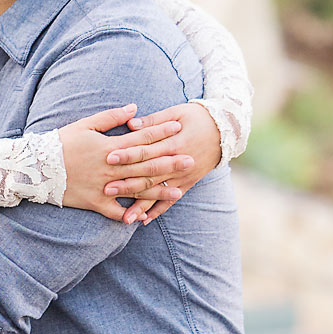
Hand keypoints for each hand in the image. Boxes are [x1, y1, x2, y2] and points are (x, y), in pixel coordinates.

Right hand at [58, 106, 193, 222]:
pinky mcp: (94, 202)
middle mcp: (110, 167)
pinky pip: (114, 211)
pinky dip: (128, 215)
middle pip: (145, 164)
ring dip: (158, 191)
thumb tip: (135, 109)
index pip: (141, 137)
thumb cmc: (60, 142)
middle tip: (190, 160)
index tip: (179, 127)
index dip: (161, 132)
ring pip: (136, 189)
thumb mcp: (84, 124)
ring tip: (178, 191)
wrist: (35, 167)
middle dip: (169, 162)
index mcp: (109, 145)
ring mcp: (103, 186)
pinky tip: (144, 218)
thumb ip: (111, 117)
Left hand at [104, 102, 222, 221]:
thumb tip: (130, 124)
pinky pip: (171, 200)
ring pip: (158, 192)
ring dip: (141, 205)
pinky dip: (158, 211)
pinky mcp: (187, 184)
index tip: (109, 157)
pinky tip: (144, 221)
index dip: (128, 154)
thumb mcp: (176, 112)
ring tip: (125, 217)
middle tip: (107, 189)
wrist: (225, 130)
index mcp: (174, 142)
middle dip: (128, 183)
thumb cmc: (196, 117)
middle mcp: (179, 163)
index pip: (147, 150)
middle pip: (149, 174)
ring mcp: (184, 176)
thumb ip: (153, 121)